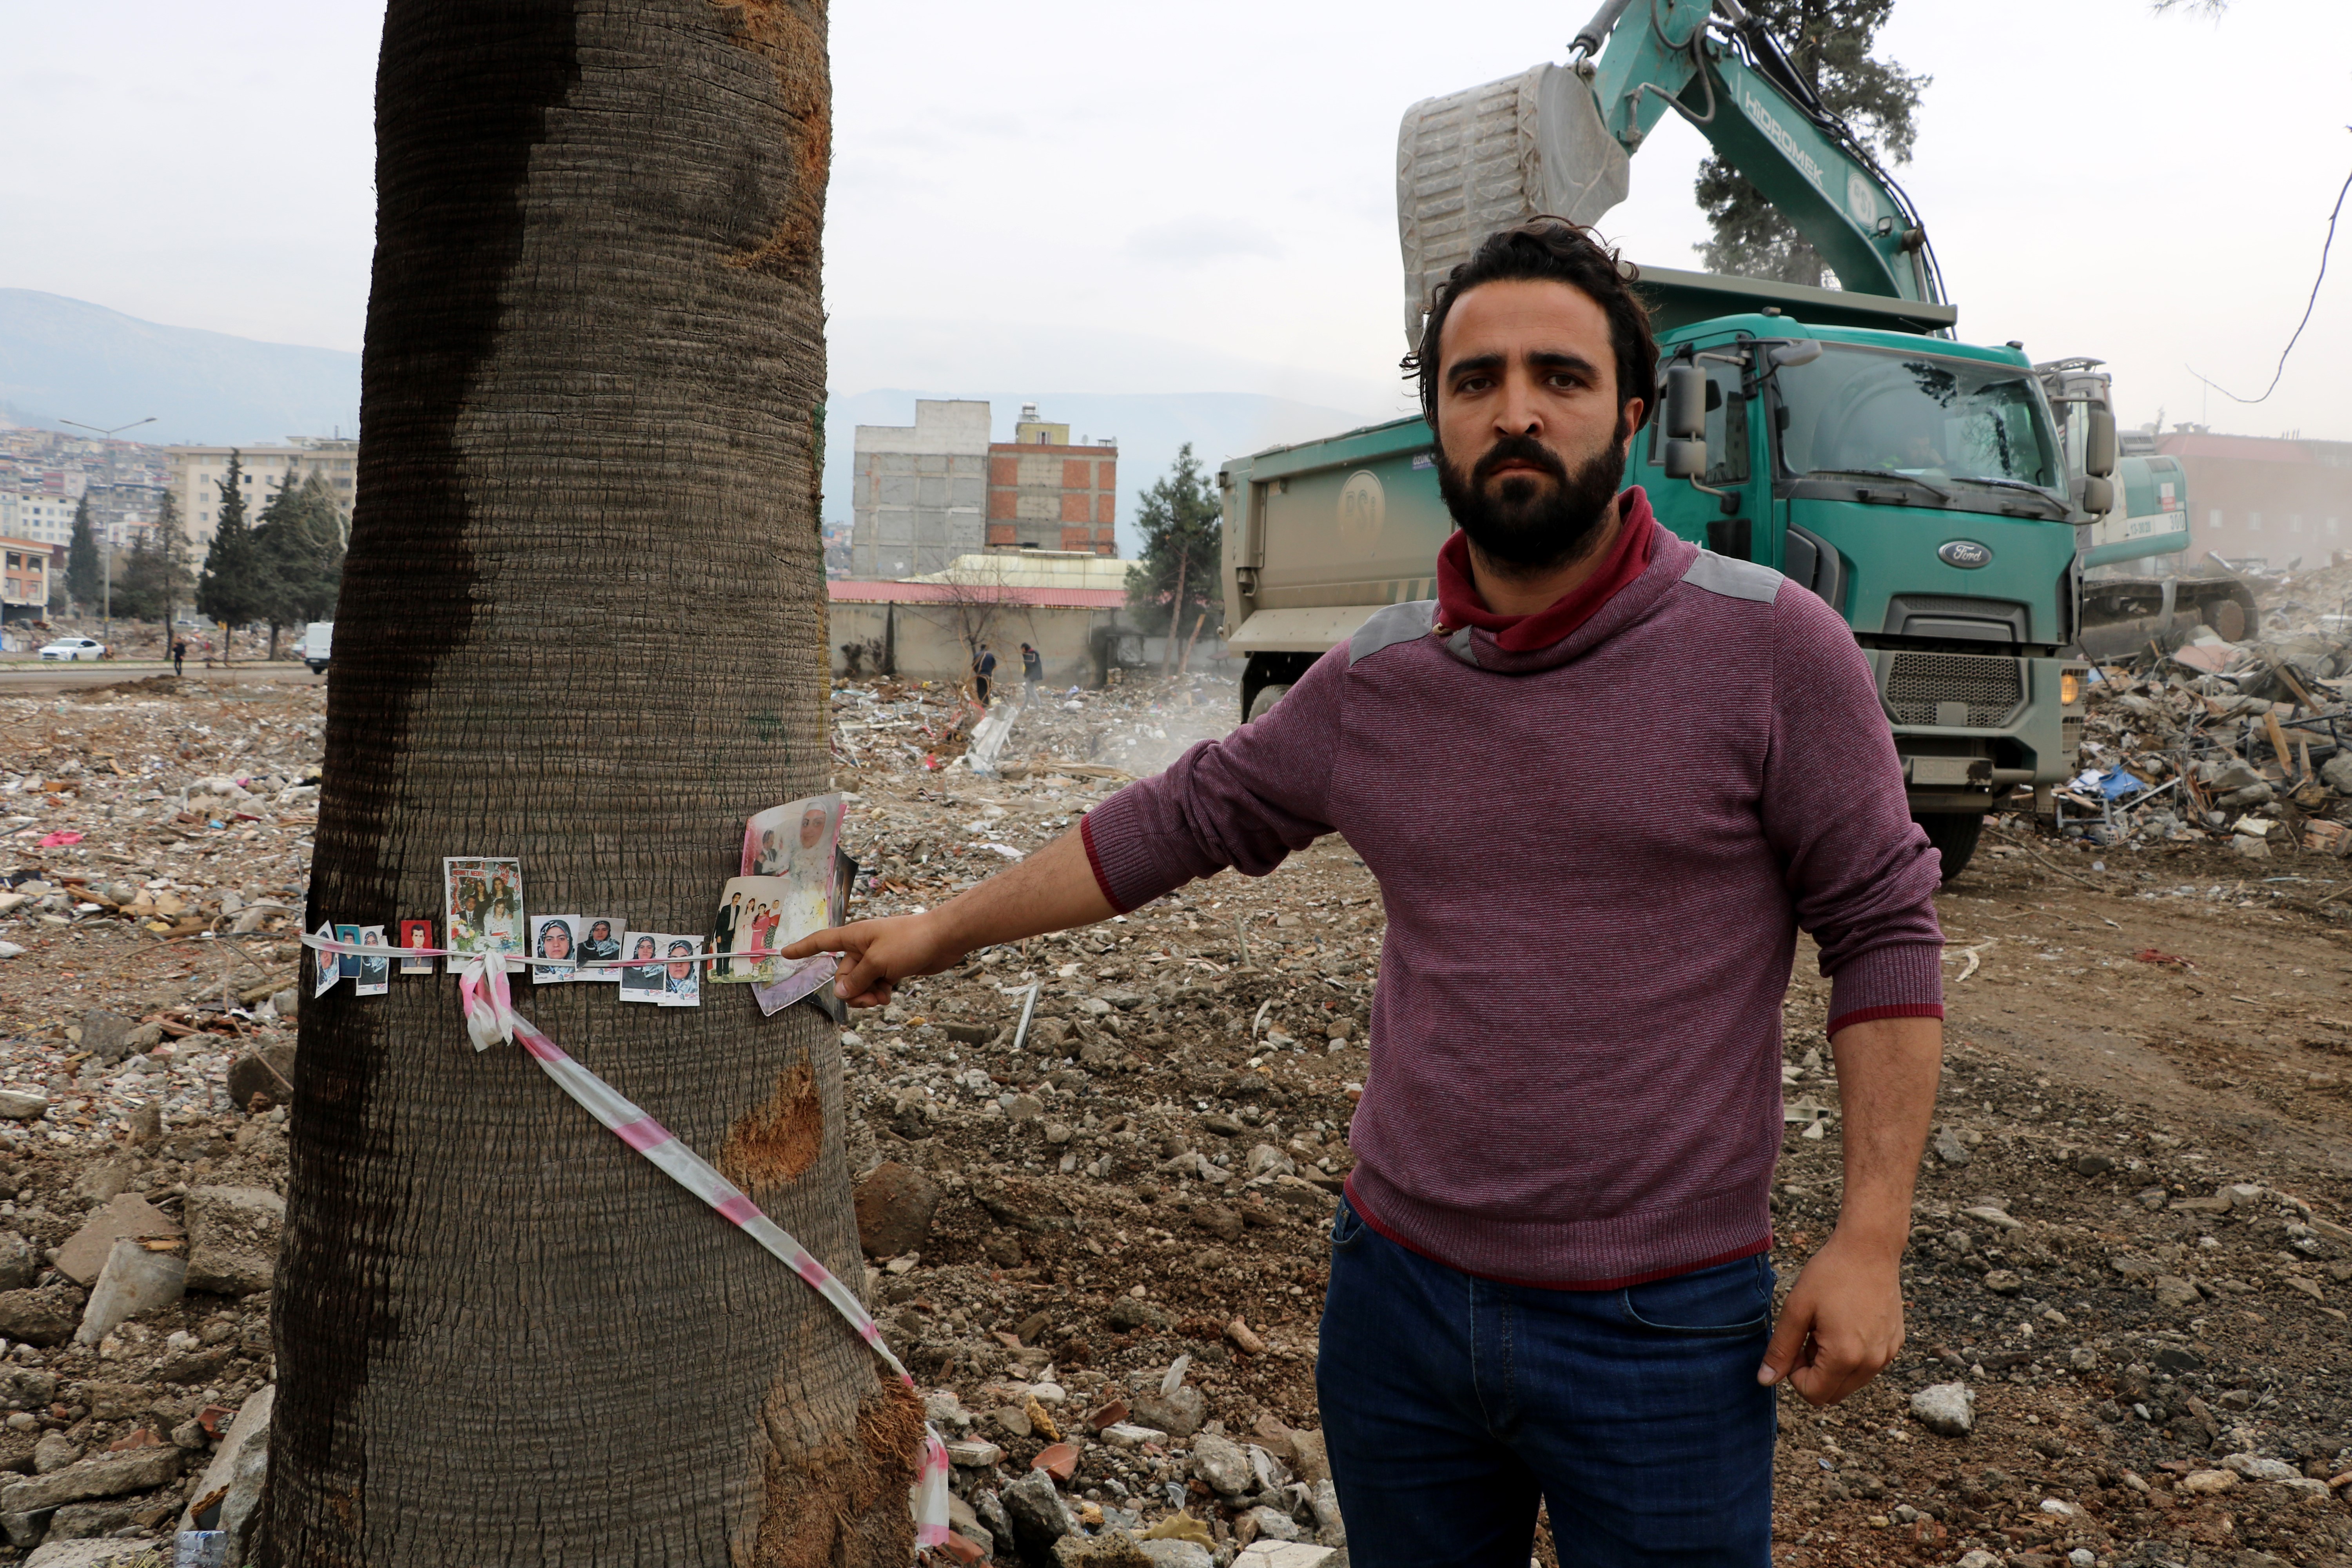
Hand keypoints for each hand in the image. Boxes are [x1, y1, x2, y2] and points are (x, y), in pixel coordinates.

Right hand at [782, 915, 964, 1008]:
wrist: (944, 938)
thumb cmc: (910, 942)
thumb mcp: (877, 962)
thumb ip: (857, 979)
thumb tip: (840, 993)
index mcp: (854, 937)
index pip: (821, 942)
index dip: (802, 949)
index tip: (784, 953)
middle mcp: (863, 946)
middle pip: (843, 974)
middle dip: (852, 990)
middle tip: (869, 1000)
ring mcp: (877, 957)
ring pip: (860, 983)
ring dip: (866, 995)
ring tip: (882, 999)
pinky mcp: (891, 967)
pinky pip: (875, 985)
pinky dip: (878, 993)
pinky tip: (889, 997)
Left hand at [1756, 1226, 1905, 1404]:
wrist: (1869, 1248)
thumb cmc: (1830, 1273)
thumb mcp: (1796, 1309)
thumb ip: (1780, 1349)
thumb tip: (1765, 1381)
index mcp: (1845, 1356)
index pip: (1813, 1394)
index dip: (1795, 1374)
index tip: (1795, 1344)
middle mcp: (1872, 1363)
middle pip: (1833, 1394)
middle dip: (1814, 1373)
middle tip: (1809, 1336)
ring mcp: (1887, 1354)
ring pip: (1851, 1382)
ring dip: (1832, 1366)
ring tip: (1828, 1328)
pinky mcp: (1895, 1344)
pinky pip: (1868, 1366)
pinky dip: (1853, 1356)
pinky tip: (1847, 1324)